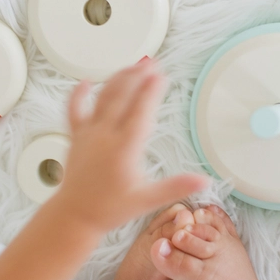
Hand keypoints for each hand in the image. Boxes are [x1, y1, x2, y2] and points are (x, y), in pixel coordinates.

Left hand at [55, 59, 207, 233]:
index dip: (151, 91)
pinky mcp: (76, 137)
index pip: (140, 112)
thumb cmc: (110, 209)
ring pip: (102, 98)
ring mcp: (88, 134)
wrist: (75, 216)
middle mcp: (104, 136)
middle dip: (138, 77)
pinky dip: (78, 94)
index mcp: (124, 149)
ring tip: (133, 67)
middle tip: (153, 63)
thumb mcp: (147, 200)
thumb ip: (175, 187)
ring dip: (118, 80)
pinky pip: (74, 110)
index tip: (161, 75)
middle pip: (121, 97)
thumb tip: (205, 181)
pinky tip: (86, 82)